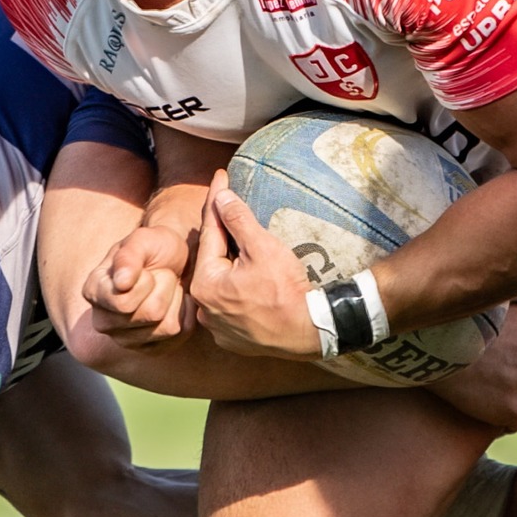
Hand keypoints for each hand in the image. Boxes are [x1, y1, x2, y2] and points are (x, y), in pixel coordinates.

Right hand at [82, 223, 195, 349]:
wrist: (175, 259)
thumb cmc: (154, 247)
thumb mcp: (142, 240)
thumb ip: (129, 256)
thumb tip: (121, 283)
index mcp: (94, 292)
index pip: (123, 303)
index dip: (145, 282)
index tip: (146, 269)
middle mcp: (103, 321)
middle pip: (150, 315)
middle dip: (165, 288)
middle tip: (162, 275)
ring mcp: (126, 339)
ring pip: (167, 327)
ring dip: (175, 300)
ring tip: (168, 287)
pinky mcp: (149, 349)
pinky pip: (179, 336)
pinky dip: (185, 315)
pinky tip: (176, 302)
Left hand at [186, 175, 321, 358]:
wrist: (312, 332)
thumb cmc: (286, 290)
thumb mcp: (262, 248)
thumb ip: (238, 220)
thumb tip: (221, 197)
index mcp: (205, 284)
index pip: (210, 233)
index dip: (216, 203)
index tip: (220, 177)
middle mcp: (204, 308)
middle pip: (213, 260)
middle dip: (222, 234)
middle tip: (228, 205)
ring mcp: (217, 327)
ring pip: (221, 285)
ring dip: (229, 264)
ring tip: (239, 241)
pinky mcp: (234, 339)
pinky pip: (231, 307)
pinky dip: (236, 291)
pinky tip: (246, 280)